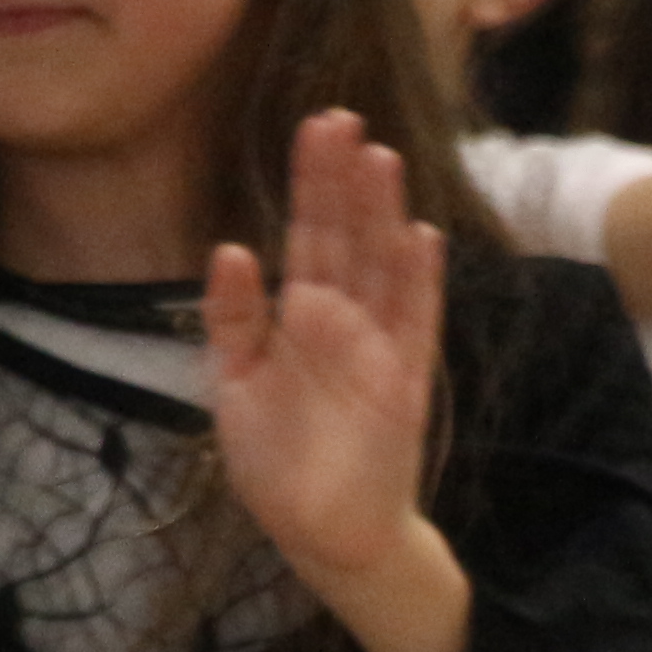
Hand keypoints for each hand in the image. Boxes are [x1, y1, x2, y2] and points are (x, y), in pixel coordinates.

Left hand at [206, 110, 444, 599]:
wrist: (321, 533)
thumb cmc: (280, 461)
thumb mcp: (234, 382)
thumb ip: (234, 318)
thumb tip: (231, 248)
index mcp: (303, 318)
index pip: (310, 236)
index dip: (312, 183)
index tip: (315, 127)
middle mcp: (346, 323)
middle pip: (346, 237)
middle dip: (342, 180)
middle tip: (340, 118)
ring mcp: (379, 350)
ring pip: (382, 267)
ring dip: (381, 214)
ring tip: (378, 157)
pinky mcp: (403, 385)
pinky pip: (414, 324)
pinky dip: (417, 282)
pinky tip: (420, 236)